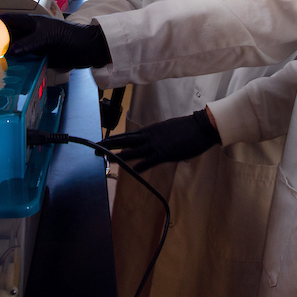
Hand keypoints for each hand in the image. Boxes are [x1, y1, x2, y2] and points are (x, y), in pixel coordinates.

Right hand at [0, 13, 111, 68]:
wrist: (86, 50)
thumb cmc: (71, 36)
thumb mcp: (48, 36)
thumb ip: (29, 42)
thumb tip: (11, 50)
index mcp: (30, 22)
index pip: (4, 21)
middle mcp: (29, 34)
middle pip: (3, 35)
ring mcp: (32, 46)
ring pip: (8, 48)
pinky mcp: (37, 58)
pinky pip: (18, 61)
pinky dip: (8, 64)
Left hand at [99, 110, 220, 171]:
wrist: (200, 126)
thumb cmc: (186, 128)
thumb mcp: (167, 130)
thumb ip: (156, 136)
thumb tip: (150, 141)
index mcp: (150, 131)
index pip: (127, 135)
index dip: (113, 139)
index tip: (101, 141)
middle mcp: (149, 136)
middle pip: (125, 141)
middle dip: (110, 145)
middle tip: (95, 148)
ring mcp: (157, 145)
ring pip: (134, 150)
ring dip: (120, 156)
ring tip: (107, 158)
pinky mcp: (166, 153)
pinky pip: (151, 160)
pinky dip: (141, 165)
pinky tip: (132, 170)